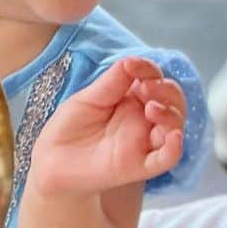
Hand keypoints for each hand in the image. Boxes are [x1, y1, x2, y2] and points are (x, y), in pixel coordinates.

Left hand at [30, 57, 184, 196]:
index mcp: (132, 99)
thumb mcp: (89, 98)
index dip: (149, 70)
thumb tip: (133, 61)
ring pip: (175, 127)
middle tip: (146, 88)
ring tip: (152, 108)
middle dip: (166, 89)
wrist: (51, 160)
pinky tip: (174, 137)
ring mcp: (144, 142)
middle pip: (172, 101)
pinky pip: (167, 159)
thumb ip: (113, 82)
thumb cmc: (70, 128)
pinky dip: (175, 148)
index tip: (134, 66)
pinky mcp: (140, 166)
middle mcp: (143, 119)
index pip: (154, 79)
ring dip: (171, 114)